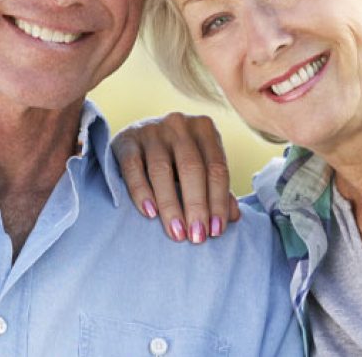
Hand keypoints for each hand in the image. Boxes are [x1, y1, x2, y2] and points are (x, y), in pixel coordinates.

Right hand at [111, 112, 240, 243]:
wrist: (136, 138)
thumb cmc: (176, 158)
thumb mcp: (199, 167)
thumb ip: (216, 188)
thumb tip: (235, 217)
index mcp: (205, 129)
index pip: (216, 168)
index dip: (218, 201)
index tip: (216, 231)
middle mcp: (179, 125)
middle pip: (191, 168)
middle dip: (196, 206)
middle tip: (197, 237)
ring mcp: (151, 130)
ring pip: (161, 170)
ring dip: (171, 205)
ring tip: (176, 233)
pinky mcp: (126, 140)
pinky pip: (133, 167)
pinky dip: (141, 192)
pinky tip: (150, 213)